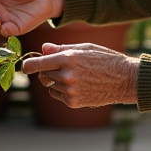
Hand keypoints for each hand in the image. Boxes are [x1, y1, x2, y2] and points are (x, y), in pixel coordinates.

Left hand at [21, 42, 138, 107]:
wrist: (124, 79)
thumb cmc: (105, 59)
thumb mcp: (84, 48)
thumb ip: (60, 48)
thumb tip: (42, 49)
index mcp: (67, 58)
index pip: (35, 64)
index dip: (28, 65)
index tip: (26, 66)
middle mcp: (66, 75)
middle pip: (42, 75)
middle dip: (46, 71)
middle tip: (59, 67)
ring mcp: (70, 90)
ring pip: (50, 86)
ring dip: (56, 81)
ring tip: (75, 76)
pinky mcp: (73, 102)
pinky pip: (58, 95)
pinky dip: (62, 91)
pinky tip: (78, 85)